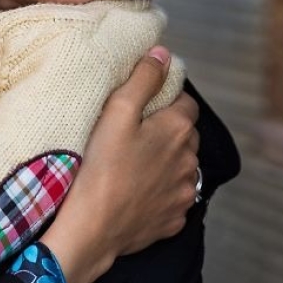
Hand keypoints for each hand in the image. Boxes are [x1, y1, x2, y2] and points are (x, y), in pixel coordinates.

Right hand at [39, 48, 198, 282]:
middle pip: (185, 135)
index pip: (186, 102)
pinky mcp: (174, 220)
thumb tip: (163, 54)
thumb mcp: (117, 111)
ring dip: (165, 163)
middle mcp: (190, 161)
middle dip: (166, 132)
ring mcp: (184, 194)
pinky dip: (159, 193)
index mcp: (180, 130)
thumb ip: (143, 78)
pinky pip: (172, 198)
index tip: (141, 108)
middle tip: (131, 136)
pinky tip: (134, 192)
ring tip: (131, 166)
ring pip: (181, 168)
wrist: (92, 228)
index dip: (165, 100)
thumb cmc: (100, 167)